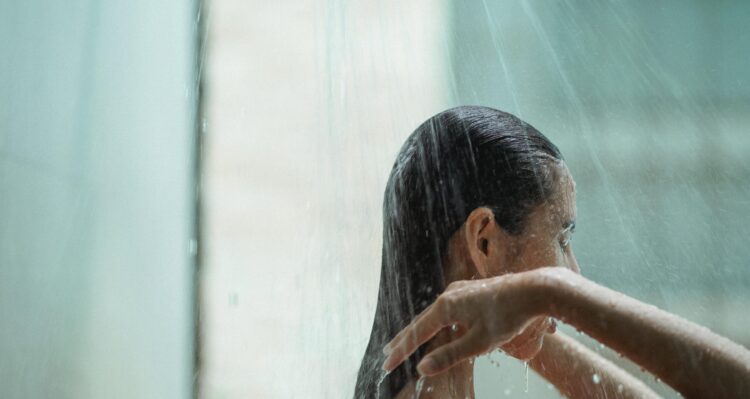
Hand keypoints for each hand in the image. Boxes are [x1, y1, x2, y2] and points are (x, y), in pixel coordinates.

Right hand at [381, 270, 547, 375]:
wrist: (534, 289)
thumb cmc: (508, 317)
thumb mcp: (478, 343)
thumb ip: (449, 355)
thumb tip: (422, 367)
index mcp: (446, 307)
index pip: (416, 333)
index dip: (401, 351)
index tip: (386, 365)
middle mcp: (448, 294)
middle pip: (421, 321)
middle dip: (404, 339)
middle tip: (388, 354)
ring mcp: (460, 290)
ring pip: (433, 313)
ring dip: (419, 329)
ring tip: (407, 341)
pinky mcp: (471, 290)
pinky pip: (446, 308)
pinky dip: (435, 321)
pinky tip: (439, 327)